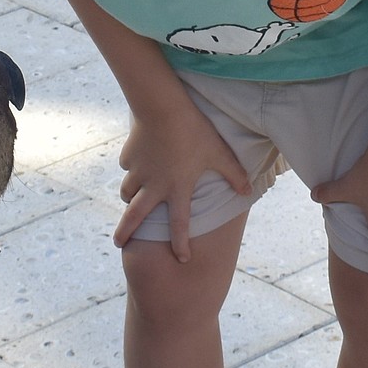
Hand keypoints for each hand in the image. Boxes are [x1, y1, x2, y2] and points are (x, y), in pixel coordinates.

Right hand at [113, 104, 251, 261]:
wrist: (162, 107)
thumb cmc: (194, 131)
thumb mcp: (218, 153)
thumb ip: (233, 174)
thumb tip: (248, 190)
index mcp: (177, 188)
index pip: (179, 224)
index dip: (181, 244)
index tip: (182, 259)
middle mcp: (154, 185)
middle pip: (135, 216)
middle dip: (125, 232)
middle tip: (118, 243)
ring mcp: (138, 171)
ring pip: (127, 192)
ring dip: (129, 199)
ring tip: (130, 200)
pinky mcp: (129, 156)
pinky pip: (127, 168)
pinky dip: (131, 169)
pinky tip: (136, 162)